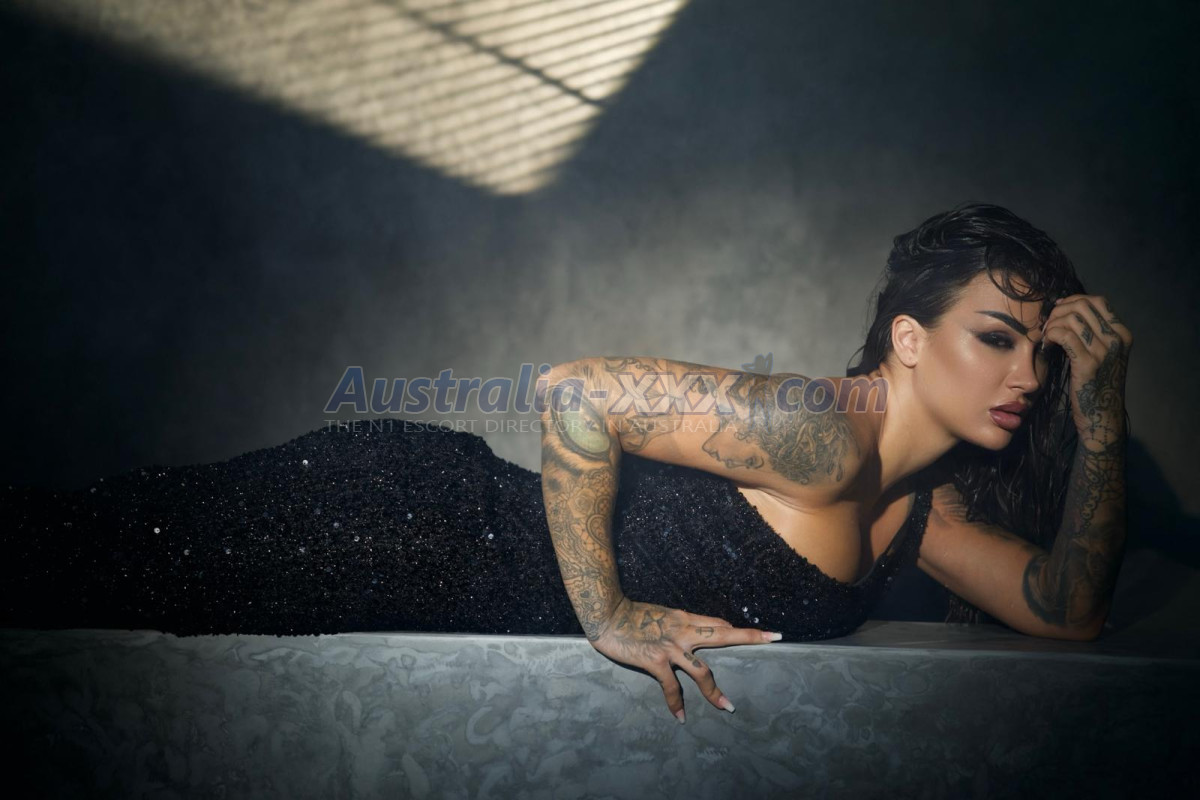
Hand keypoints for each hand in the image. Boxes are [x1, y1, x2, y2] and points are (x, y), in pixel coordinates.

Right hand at [589, 596, 781, 722]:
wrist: (607, 613)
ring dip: (716, 691)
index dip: (738, 630)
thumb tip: (689, 629)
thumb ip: (676, 622)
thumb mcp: (660, 613)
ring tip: (729, 707)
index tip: (759, 634)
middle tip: (775, 637)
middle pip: (725, 634)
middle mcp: (683, 631)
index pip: (718, 623)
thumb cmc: (629, 613)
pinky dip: (676, 704)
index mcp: (684, 617)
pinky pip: (671, 687)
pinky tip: (681, 717)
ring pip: (702, 670)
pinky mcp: (655, 661)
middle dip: (751, 637)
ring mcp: (671, 647)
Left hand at [1041, 294, 1132, 445]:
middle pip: (1082, 306)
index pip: (1097, 301)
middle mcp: (1116, 340)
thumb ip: (1093, 334)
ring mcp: (1103, 351)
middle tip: (1047, 325)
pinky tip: (1046, 346)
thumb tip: (1068, 311)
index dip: (1073, 300)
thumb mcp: (1103, 355)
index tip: (1057, 310)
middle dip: (1059, 311)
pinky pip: (1063, 335)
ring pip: (1070, 318)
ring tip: (1046, 337)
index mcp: (1122, 334)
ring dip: (1052, 324)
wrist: (1102, 417)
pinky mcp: (1087, 363)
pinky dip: (1050, 335)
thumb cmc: (1096, 386)